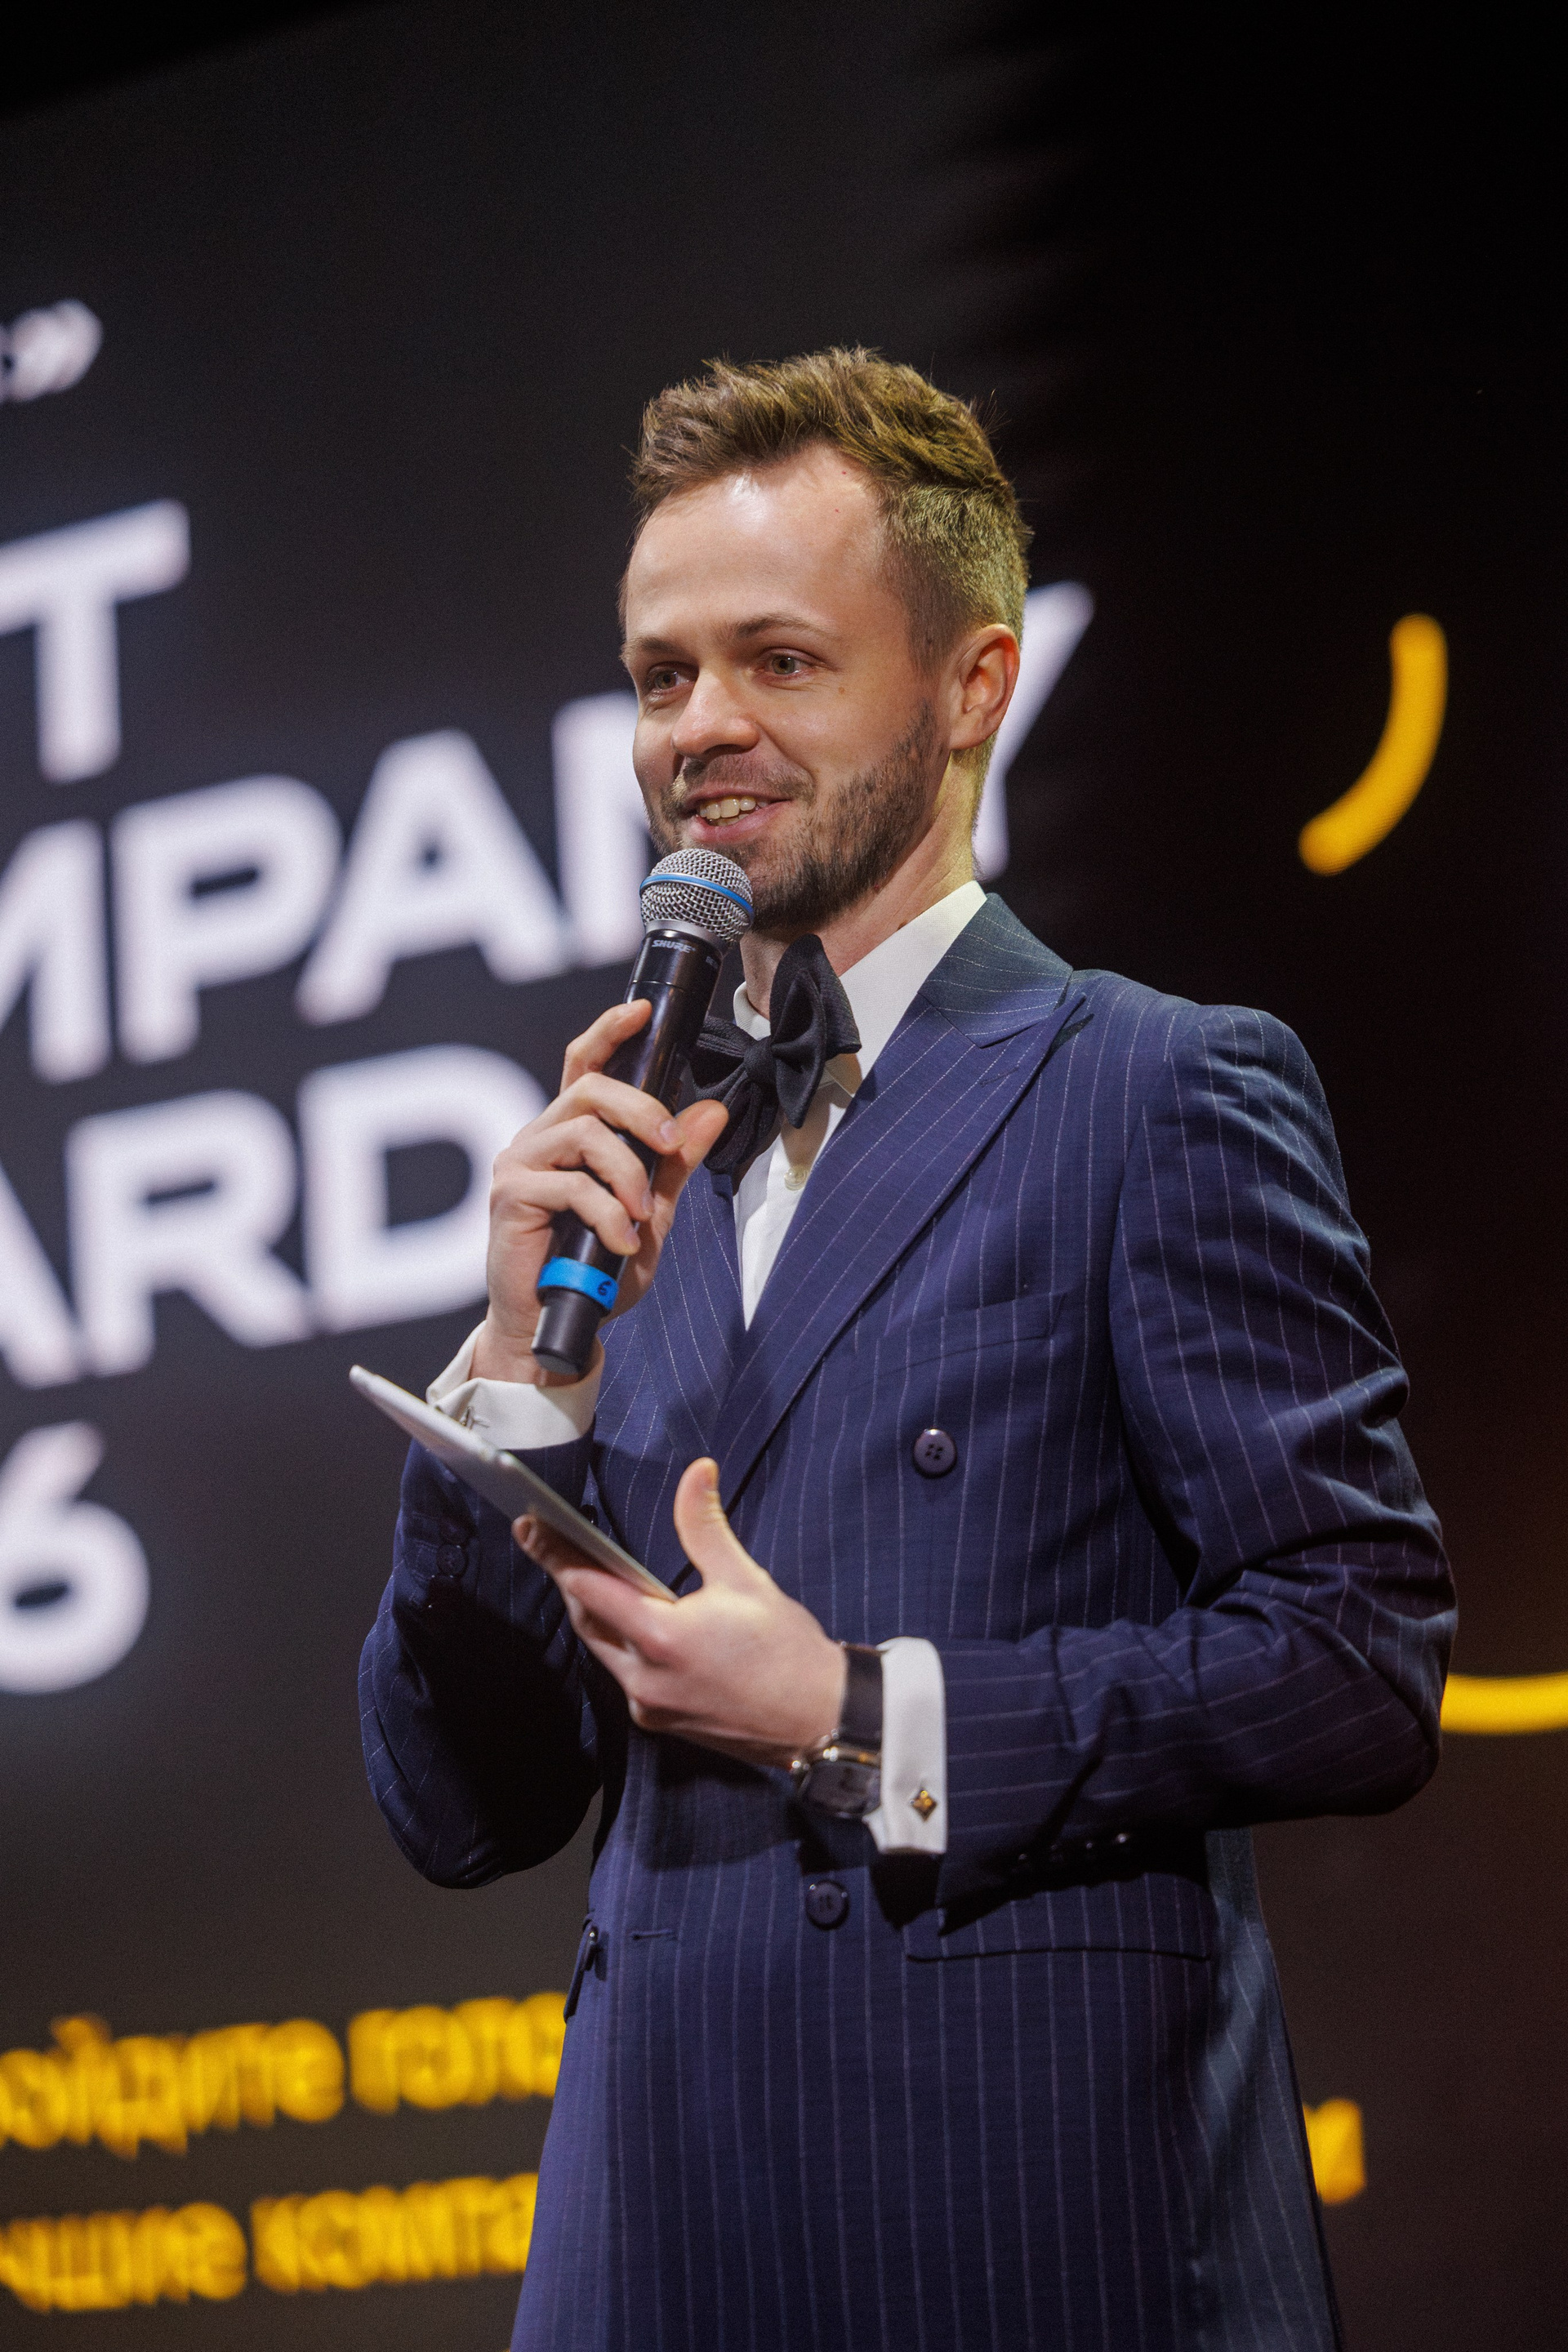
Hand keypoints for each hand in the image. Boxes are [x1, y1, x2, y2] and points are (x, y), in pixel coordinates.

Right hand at [473, 1000, 728, 1384]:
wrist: (557, 1324)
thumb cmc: (595, 1268)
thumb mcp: (651, 1212)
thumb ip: (674, 1163)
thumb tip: (713, 1111)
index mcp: (571, 1133)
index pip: (585, 1065)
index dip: (610, 1032)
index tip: (642, 1011)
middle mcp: (540, 1137)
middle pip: (590, 1089)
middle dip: (640, 1110)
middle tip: (666, 1146)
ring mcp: (520, 1163)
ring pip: (585, 1134)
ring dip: (627, 1175)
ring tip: (640, 1217)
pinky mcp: (510, 1196)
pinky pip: (571, 1185)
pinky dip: (606, 1214)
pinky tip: (620, 1242)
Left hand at [514, 1457, 845, 1765]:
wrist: (821, 1719)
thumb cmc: (788, 1650)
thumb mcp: (747, 1581)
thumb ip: (706, 1527)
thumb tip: (697, 1472)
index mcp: (663, 1638)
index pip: (590, 1587)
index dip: (555, 1554)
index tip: (529, 1526)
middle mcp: (644, 1678)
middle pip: (587, 1619)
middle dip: (568, 1578)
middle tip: (545, 1538)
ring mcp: (648, 1706)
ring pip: (601, 1648)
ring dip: (592, 1610)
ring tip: (581, 1571)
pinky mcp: (658, 1721)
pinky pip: (622, 1672)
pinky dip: (616, 1640)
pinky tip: (626, 1618)